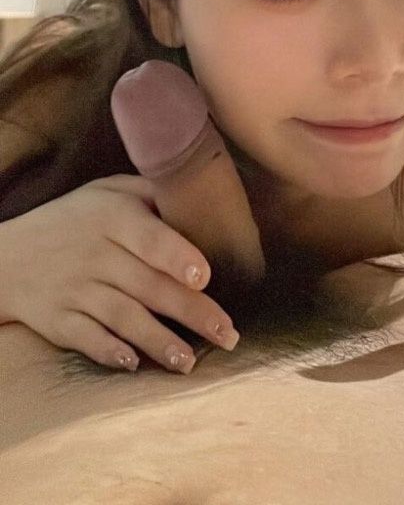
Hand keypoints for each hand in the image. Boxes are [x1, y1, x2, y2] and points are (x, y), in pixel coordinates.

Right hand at [0, 174, 244, 373]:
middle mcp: (95, 254)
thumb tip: (202, 202)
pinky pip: (86, 338)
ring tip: (190, 363)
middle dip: (192, 313)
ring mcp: (75, 289)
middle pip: (149, 286)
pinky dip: (108, 351)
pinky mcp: (57, 321)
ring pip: (123, 317)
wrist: (8, 256)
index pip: (150, 238)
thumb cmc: (74, 219)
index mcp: (111, 217)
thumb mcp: (106, 192)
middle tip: (228, 335)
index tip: (205, 278)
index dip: (178, 258)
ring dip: (158, 342)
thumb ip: (150, 194)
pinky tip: (133, 365)